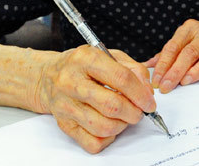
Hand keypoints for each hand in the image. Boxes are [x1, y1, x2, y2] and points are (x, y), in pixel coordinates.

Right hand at [34, 45, 154, 153]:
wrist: (48, 76)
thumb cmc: (83, 65)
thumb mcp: (109, 55)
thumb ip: (133, 69)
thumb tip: (147, 92)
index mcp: (86, 59)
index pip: (121, 78)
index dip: (140, 93)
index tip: (149, 102)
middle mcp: (72, 82)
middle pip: (112, 106)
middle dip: (134, 112)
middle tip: (139, 111)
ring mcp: (65, 105)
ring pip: (103, 127)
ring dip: (122, 126)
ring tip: (125, 117)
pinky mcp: (63, 124)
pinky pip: (91, 142)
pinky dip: (107, 139)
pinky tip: (110, 127)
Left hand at [148, 19, 198, 91]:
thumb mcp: (184, 44)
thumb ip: (167, 55)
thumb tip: (146, 67)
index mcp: (189, 28)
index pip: (173, 47)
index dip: (163, 65)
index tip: (156, 81)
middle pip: (189, 52)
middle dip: (175, 71)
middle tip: (166, 87)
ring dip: (196, 70)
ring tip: (185, 82)